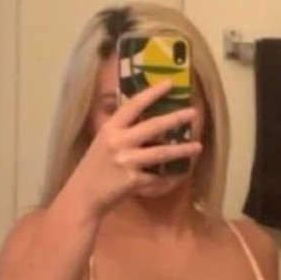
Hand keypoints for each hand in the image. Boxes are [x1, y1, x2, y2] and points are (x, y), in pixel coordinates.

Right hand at [67, 81, 201, 218]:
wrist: (82, 196)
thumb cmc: (94, 167)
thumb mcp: (103, 142)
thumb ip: (121, 130)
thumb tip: (145, 117)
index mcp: (110, 128)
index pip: (133, 104)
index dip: (152, 93)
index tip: (169, 84)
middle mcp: (118, 142)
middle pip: (153, 126)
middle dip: (176, 119)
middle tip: (193, 113)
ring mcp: (126, 161)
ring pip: (161, 153)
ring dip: (182, 150)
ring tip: (198, 146)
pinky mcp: (133, 181)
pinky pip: (158, 177)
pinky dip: (170, 176)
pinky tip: (181, 173)